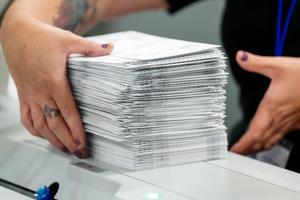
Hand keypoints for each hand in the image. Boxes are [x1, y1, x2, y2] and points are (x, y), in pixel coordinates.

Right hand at [0, 17, 112, 156]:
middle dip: (66, 141)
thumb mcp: (69, 40)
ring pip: (39, 124)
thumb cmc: (42, 38)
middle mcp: (40, 91)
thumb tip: (111, 49)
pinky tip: (43, 135)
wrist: (17, 33)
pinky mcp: (23, 95)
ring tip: (64, 149)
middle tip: (77, 152)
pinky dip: (34, 129)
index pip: (68, 111)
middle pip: (53, 123)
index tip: (83, 142)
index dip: (76, 129)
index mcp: (53, 80)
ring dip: (51, 139)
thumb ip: (91, 48)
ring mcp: (30, 95)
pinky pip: (26, 117)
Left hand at [231, 51, 299, 154]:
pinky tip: (268, 138)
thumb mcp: (279, 65)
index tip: (234, 150)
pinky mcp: (299, 122)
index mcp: (272, 107)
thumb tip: (240, 56)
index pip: (254, 132)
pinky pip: (282, 135)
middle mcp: (281, 118)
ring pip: (272, 140)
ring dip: (258, 147)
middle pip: (261, 140)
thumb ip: (257, 62)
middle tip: (236, 153)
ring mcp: (291, 122)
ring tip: (248, 150)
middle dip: (247, 149)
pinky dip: (271, 140)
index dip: (243, 144)